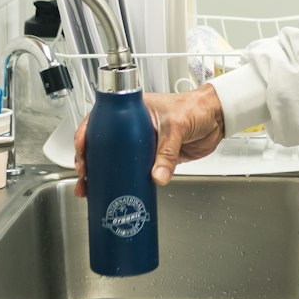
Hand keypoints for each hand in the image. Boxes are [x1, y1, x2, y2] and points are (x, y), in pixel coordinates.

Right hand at [74, 83, 225, 198]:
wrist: (217, 117)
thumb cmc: (196, 108)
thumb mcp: (178, 125)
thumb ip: (168, 152)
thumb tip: (157, 176)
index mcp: (133, 109)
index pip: (101, 120)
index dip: (86, 135)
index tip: (82, 151)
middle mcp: (133, 127)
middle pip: (102, 144)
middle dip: (89, 161)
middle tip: (83, 177)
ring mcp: (142, 144)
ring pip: (115, 160)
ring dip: (101, 174)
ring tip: (89, 190)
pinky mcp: (154, 158)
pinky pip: (135, 171)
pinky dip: (124, 181)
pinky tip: (115, 191)